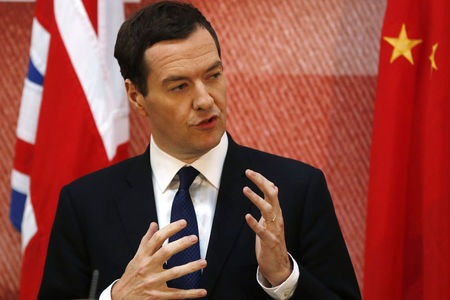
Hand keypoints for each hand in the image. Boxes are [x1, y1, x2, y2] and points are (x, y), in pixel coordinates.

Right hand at [111, 220, 206, 298]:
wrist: (120, 298)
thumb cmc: (131, 276)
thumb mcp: (136, 257)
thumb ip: (147, 241)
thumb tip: (154, 225)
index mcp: (143, 257)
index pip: (157, 239)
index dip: (170, 229)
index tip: (183, 223)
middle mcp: (147, 267)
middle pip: (165, 252)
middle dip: (181, 244)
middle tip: (193, 238)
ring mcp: (153, 282)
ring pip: (174, 273)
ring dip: (190, 267)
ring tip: (203, 262)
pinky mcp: (157, 296)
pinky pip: (176, 294)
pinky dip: (190, 293)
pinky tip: (201, 291)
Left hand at [244, 169, 291, 286]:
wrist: (279, 265)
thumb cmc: (272, 240)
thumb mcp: (272, 219)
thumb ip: (271, 204)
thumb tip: (273, 186)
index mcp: (276, 212)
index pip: (271, 191)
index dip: (262, 180)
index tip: (250, 171)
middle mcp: (277, 218)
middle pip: (272, 196)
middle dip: (261, 183)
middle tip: (249, 173)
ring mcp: (274, 230)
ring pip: (268, 210)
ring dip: (257, 199)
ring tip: (245, 189)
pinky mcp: (270, 242)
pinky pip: (262, 231)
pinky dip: (255, 223)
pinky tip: (247, 216)